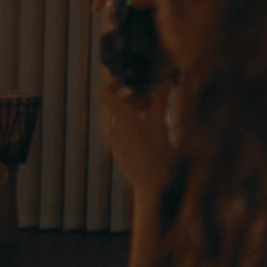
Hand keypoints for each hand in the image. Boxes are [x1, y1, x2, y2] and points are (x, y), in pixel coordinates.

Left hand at [97, 76, 174, 198]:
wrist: (152, 185)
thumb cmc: (158, 153)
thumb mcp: (161, 122)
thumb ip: (160, 99)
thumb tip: (162, 81)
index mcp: (120, 118)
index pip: (103, 93)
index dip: (113, 84)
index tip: (130, 82)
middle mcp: (112, 128)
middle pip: (115, 105)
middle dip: (133, 98)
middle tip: (152, 101)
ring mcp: (113, 140)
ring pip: (119, 118)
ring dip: (135, 112)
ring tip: (155, 115)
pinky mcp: (118, 150)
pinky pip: (122, 131)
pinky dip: (133, 125)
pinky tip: (151, 132)